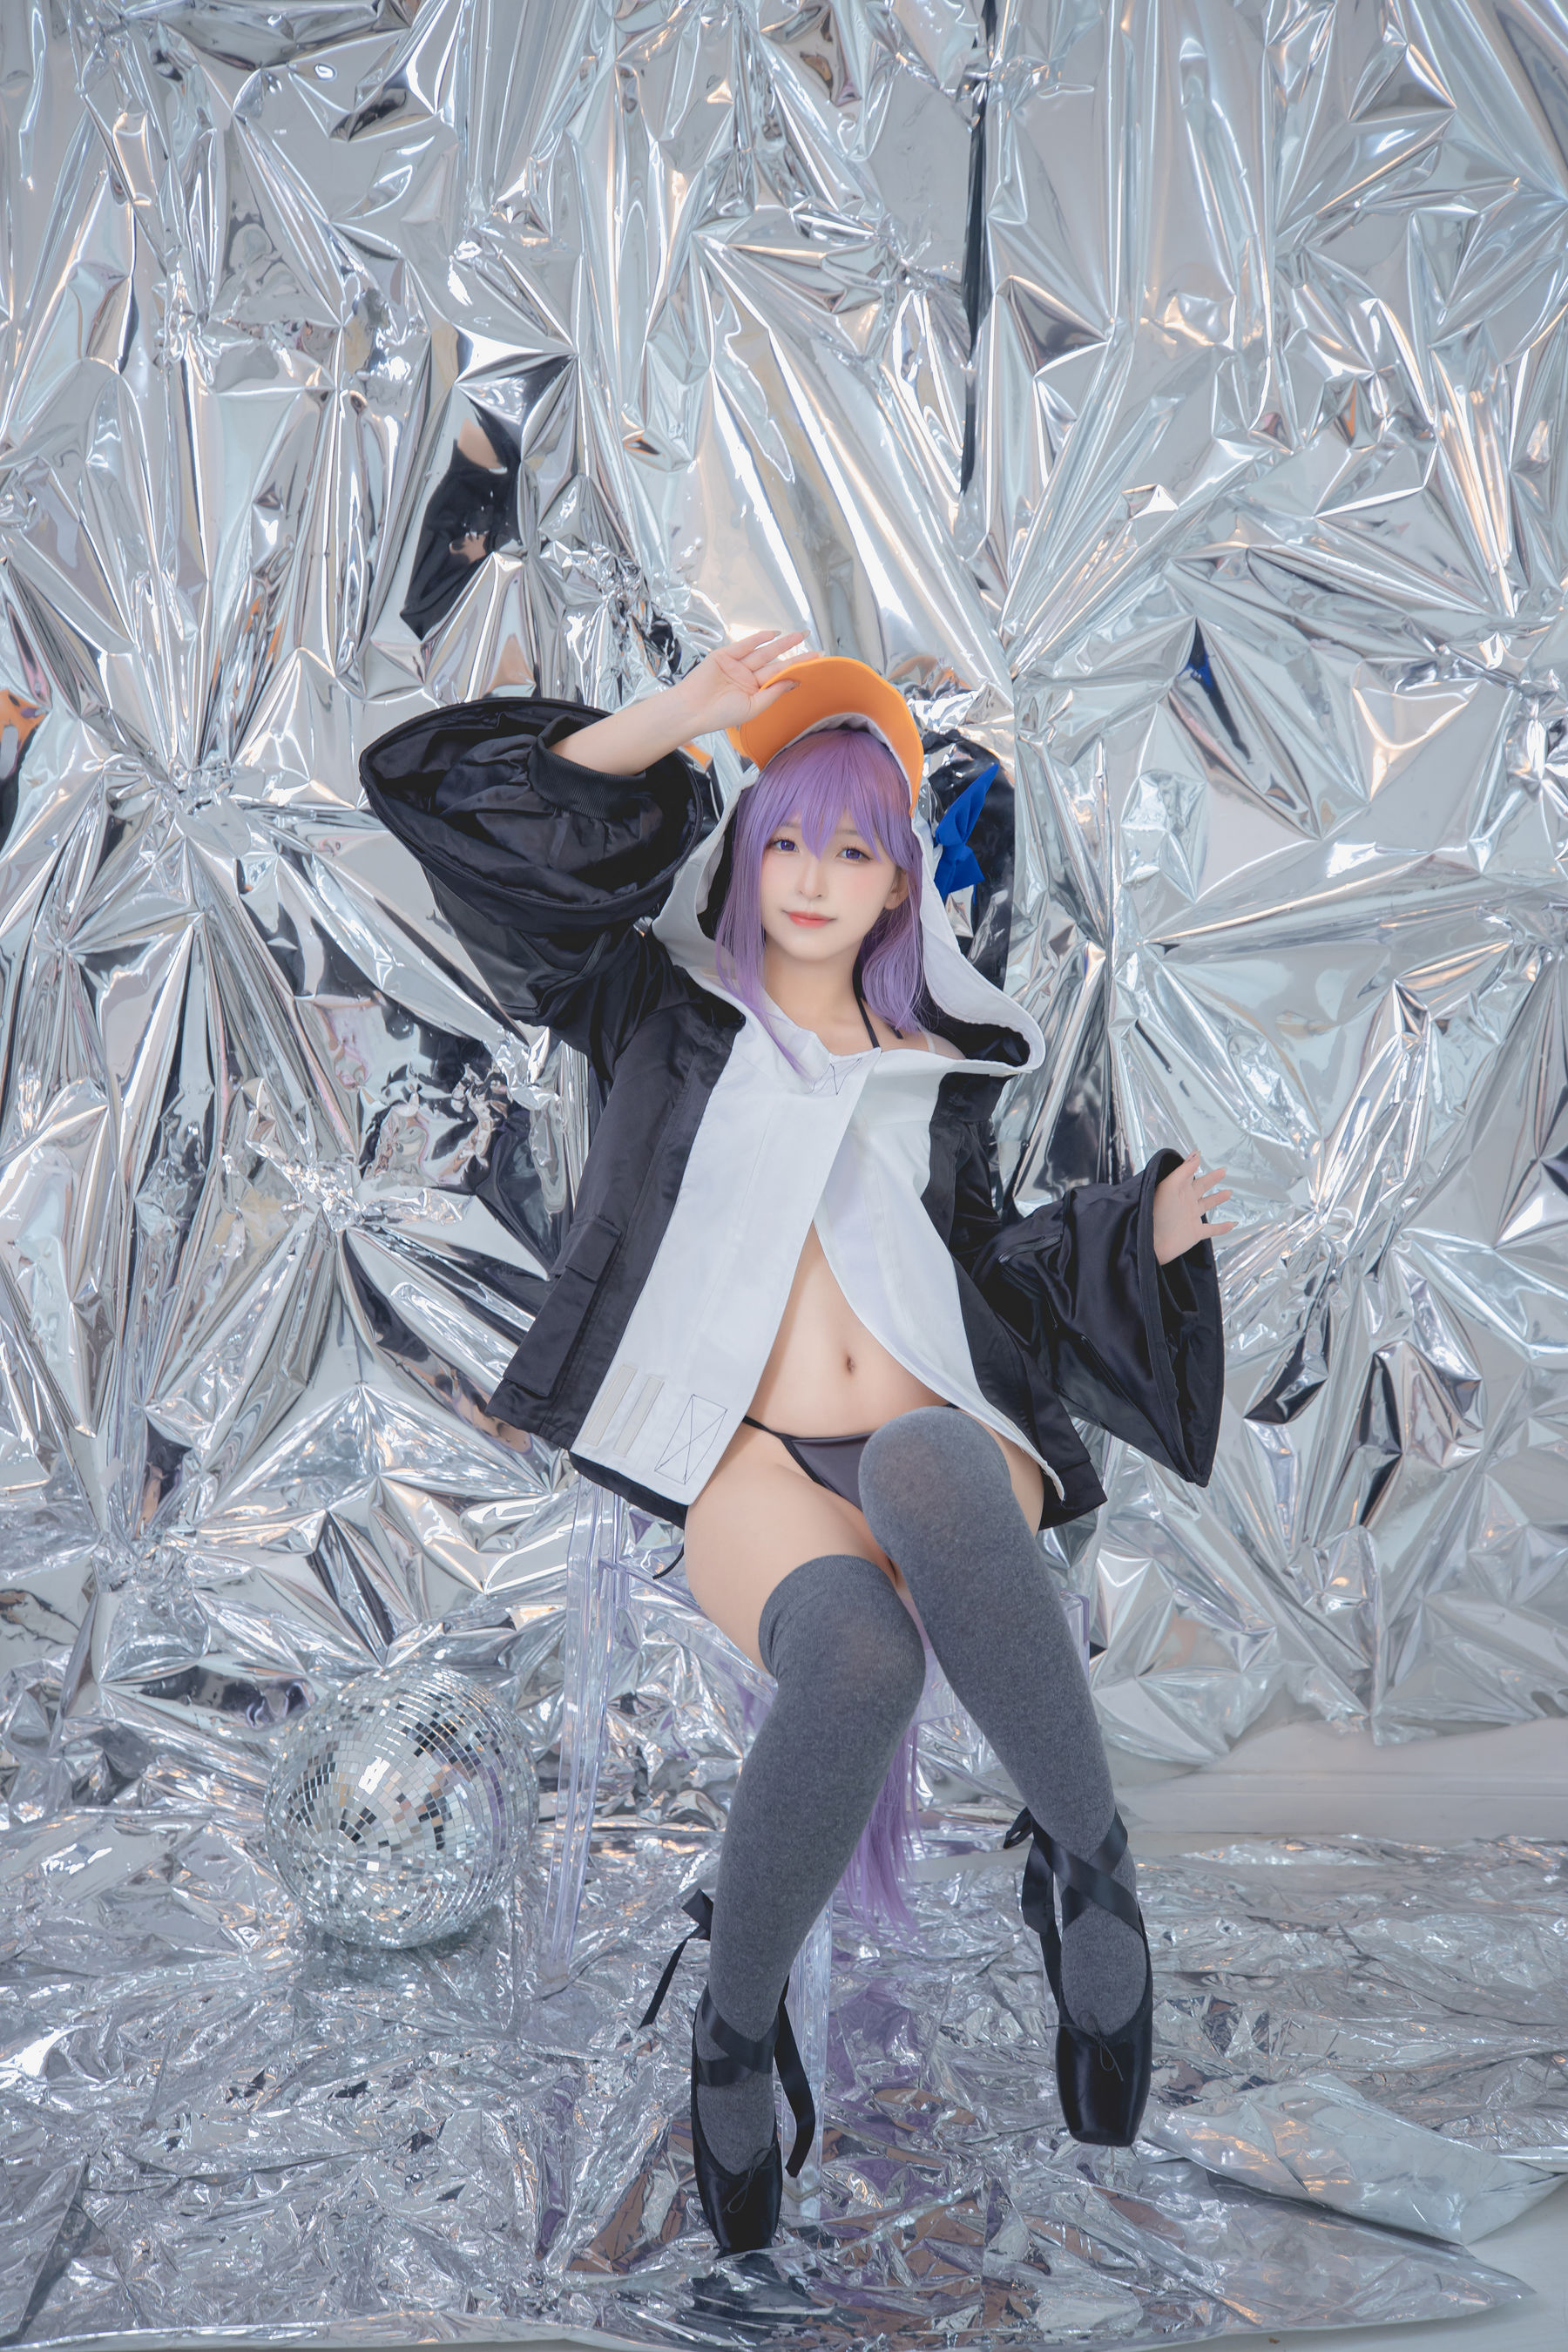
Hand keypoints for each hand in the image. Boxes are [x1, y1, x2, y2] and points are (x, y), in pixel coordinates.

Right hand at [555, 625, 807, 774]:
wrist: (693, 710)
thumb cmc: (720, 714)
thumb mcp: (753, 707)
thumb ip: (773, 692)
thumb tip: (795, 680)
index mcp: (754, 691)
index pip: (779, 677)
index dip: (797, 669)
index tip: (815, 663)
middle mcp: (747, 677)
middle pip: (775, 662)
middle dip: (793, 654)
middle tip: (813, 645)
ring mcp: (736, 665)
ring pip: (763, 652)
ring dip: (781, 643)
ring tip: (799, 636)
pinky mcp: (724, 656)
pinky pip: (744, 645)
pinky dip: (758, 639)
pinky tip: (773, 634)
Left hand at [1153, 1150, 1234, 1263]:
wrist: (1153, 1243)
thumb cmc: (1156, 1214)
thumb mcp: (1169, 1187)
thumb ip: (1183, 1171)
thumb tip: (1197, 1155)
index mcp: (1177, 1189)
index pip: (1187, 1173)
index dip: (1193, 1164)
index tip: (1198, 1155)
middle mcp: (1185, 1202)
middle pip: (1201, 1187)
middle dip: (1212, 1179)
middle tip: (1222, 1171)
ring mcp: (1190, 1217)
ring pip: (1207, 1205)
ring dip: (1218, 1199)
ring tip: (1229, 1193)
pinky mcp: (1194, 1233)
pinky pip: (1212, 1229)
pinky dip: (1223, 1227)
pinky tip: (1232, 1224)